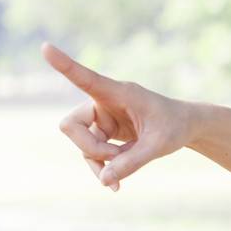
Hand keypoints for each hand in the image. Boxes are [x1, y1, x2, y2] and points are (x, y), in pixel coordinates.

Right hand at [46, 43, 193, 191]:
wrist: (185, 128)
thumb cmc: (175, 127)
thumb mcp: (158, 146)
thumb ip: (132, 162)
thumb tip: (104, 180)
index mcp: (119, 92)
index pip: (87, 78)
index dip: (64, 66)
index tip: (45, 47)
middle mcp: (104, 101)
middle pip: (71, 125)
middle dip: (89, 147)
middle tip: (114, 158)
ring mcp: (102, 118)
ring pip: (81, 143)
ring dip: (98, 160)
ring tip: (123, 174)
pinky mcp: (104, 132)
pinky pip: (90, 153)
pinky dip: (101, 168)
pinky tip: (115, 184)